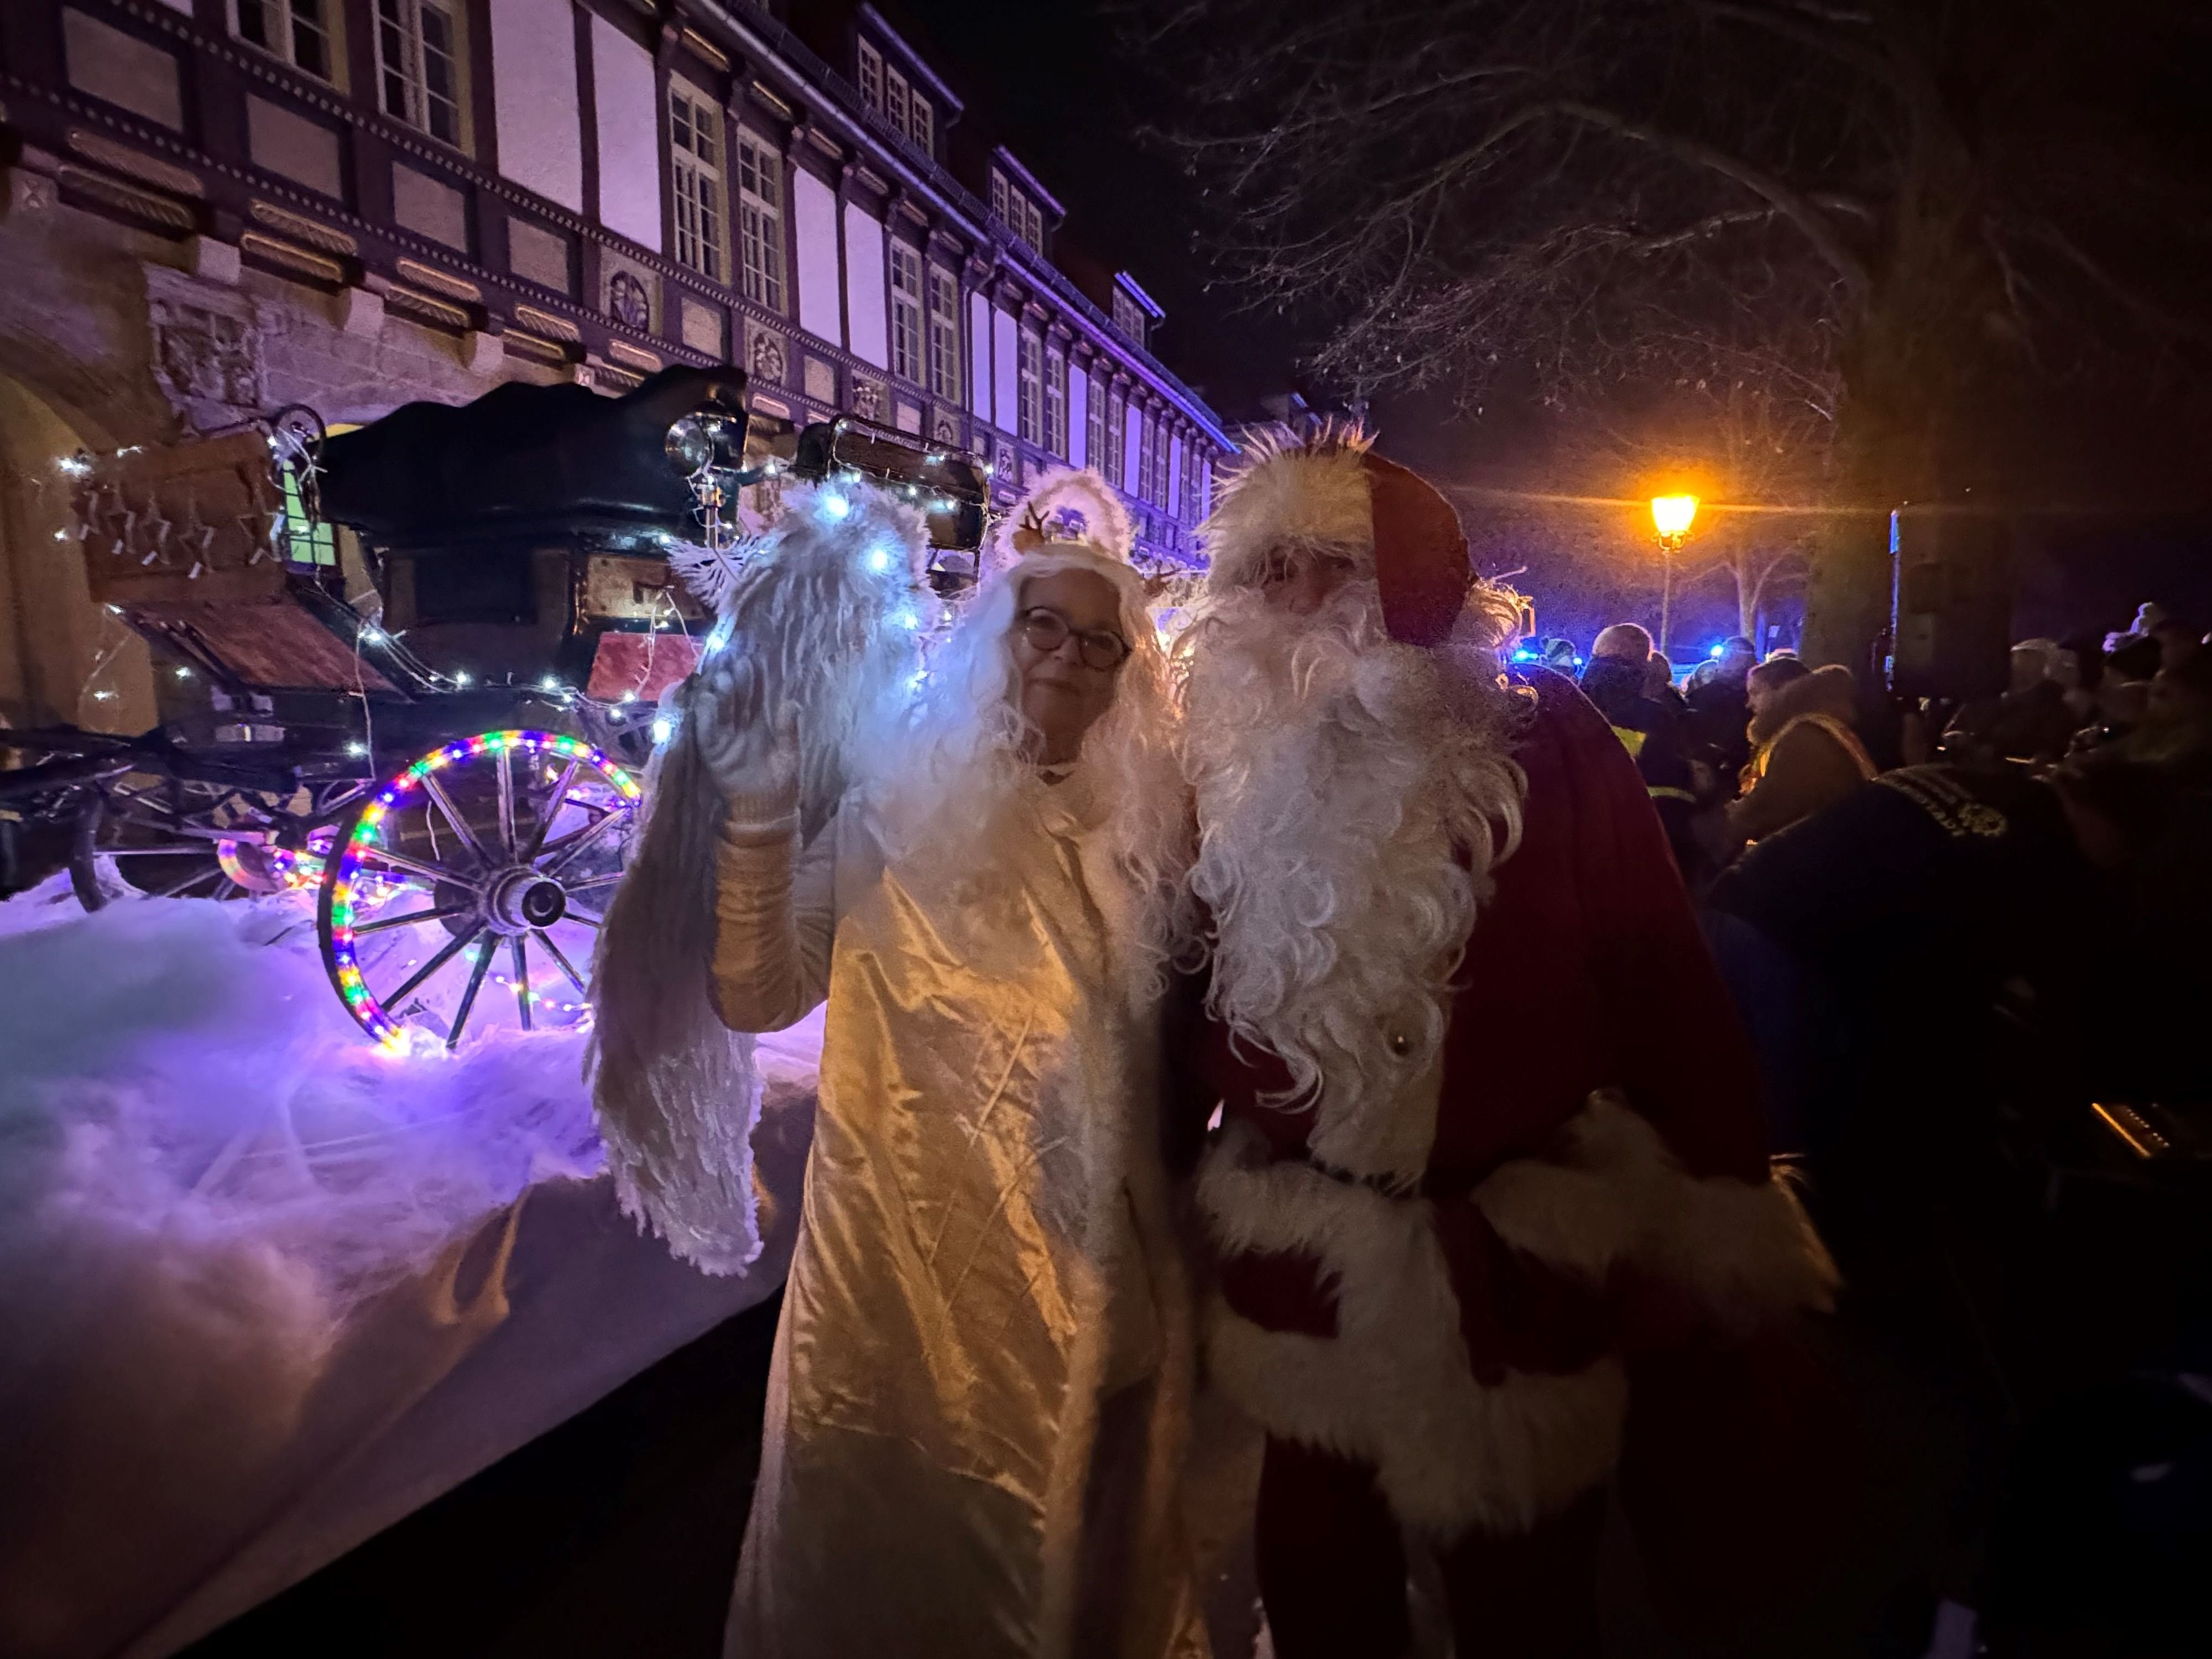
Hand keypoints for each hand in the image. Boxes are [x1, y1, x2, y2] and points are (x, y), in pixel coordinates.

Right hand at [688, 652, 799, 824]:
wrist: (768, 812)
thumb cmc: (781, 784)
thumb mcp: (789, 754)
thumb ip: (788, 729)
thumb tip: (791, 701)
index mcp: (759, 725)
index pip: (754, 697)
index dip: (753, 680)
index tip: (752, 660)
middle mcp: (739, 728)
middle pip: (735, 699)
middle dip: (735, 680)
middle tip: (734, 661)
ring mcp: (725, 740)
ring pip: (720, 711)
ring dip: (720, 694)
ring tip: (722, 677)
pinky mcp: (714, 754)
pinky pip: (707, 733)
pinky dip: (706, 718)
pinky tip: (706, 701)